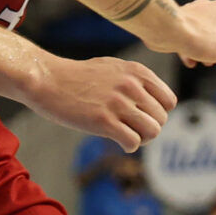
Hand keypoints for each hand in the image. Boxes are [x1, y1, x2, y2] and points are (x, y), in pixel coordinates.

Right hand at [29, 54, 177, 150]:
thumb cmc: (78, 77)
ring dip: (141, 139)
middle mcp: (131, 86)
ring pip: (152, 132)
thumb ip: (137, 81)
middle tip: (131, 128)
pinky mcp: (103, 121)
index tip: (142, 116)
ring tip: (126, 135)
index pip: (169, 101)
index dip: (158, 113)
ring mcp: (118, 103)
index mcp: (137, 72)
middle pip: (161, 119)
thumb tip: (160, 102)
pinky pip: (133, 142)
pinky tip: (118, 141)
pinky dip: (129, 146)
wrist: (47, 80)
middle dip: (149, 128)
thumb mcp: (113, 68)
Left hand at [156, 0, 215, 70]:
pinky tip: (188, 61)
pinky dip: (191, 50)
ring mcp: (193, 13)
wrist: (166, 29)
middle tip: (215, 61)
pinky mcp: (179, 21)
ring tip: (201, 61)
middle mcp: (210, 7)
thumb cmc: (199, 38)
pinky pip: (190, 37)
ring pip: (206, 35)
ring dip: (206, 52)